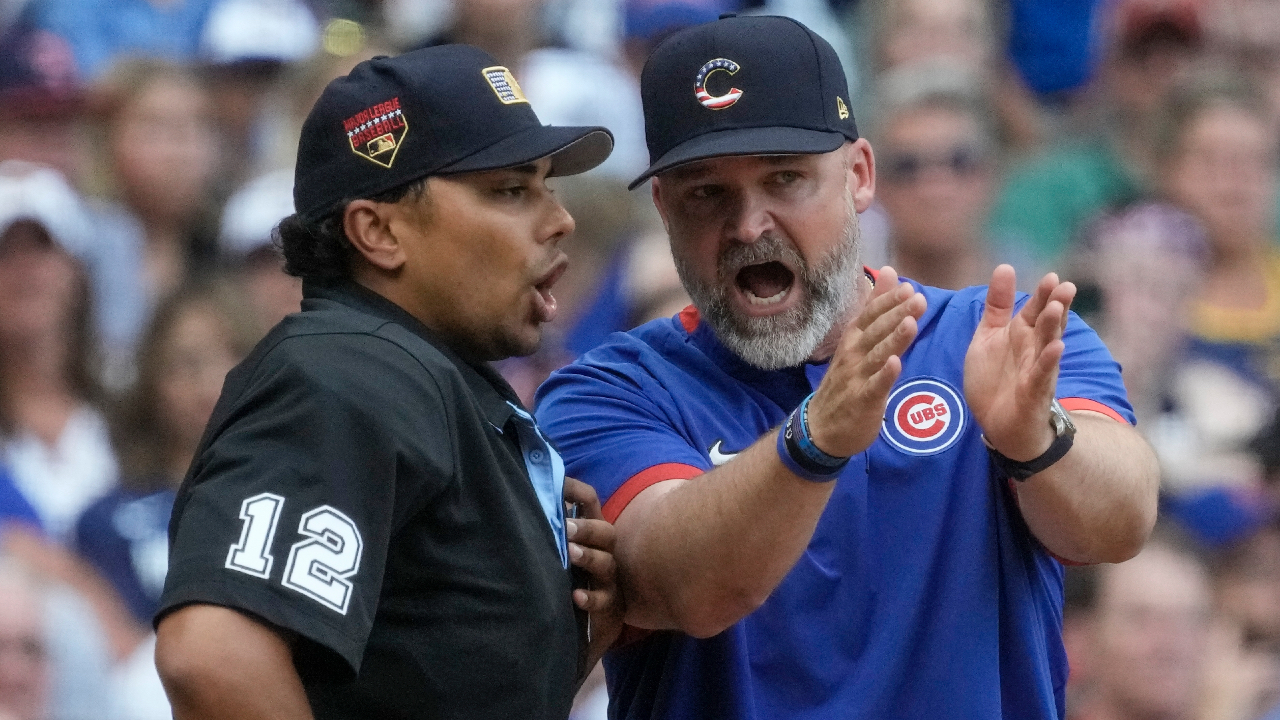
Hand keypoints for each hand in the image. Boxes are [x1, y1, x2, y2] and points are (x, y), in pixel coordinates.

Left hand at [563, 477, 623, 658]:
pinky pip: (605, 600)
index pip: (590, 503)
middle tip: (567, 526)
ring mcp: (609, 580)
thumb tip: (525, 498)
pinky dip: (590, 597)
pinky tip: (576, 595)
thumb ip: (548, 529)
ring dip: (588, 556)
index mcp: (590, 535)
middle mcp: (604, 553)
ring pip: (607, 563)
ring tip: (570, 553)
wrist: (585, 628)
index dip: (577, 492)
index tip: (559, 485)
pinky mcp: (610, 607)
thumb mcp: (558, 552)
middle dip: (587, 528)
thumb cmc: (568, 581)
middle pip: (606, 532)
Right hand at [806, 267, 925, 457]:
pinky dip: (883, 375)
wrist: (821, 427)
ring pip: (876, 354)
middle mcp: (853, 353)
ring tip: (910, 323)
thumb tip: (889, 272)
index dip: (888, 301)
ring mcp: (856, 377)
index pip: (871, 315)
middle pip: (875, 331)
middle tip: (918, 299)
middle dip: (896, 314)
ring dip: (893, 339)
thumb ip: (875, 307)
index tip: (908, 288)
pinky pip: (874, 386)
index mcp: (853, 338)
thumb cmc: (846, 380)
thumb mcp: (857, 340)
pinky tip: (895, 364)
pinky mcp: (862, 400)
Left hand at [964, 265, 1074, 460]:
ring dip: (1053, 327)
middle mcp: (1034, 348)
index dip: (1043, 294)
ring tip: (1057, 308)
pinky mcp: (1034, 391)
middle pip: (1047, 324)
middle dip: (1055, 305)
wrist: (999, 424)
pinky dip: (1048, 361)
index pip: (1035, 309)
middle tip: (1064, 286)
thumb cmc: (996, 377)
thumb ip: (997, 305)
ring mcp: (1037, 369)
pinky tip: (1056, 348)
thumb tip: (1005, 267)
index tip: (1051, 276)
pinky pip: (1042, 374)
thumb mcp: (989, 336)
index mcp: (1022, 333)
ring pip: (1047, 345)